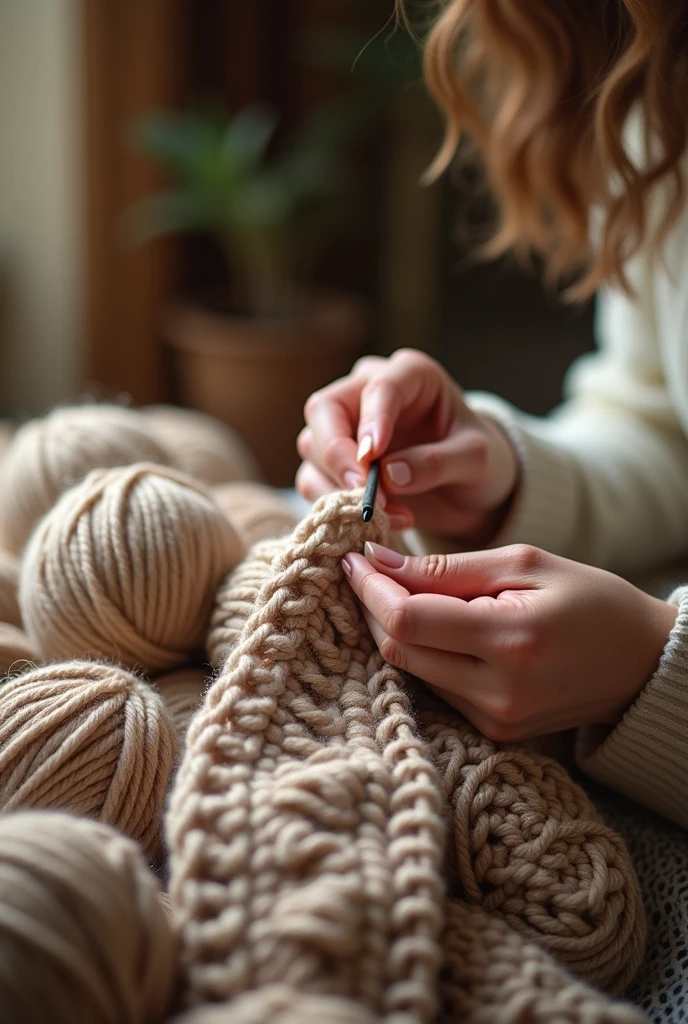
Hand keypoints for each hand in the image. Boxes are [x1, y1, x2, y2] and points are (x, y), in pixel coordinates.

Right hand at [297, 348, 518, 536]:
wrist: (470, 489)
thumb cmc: (478, 460)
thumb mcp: (477, 460)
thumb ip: (438, 462)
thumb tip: (390, 475)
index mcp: (410, 375)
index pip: (380, 386)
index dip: (372, 419)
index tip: (372, 457)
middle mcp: (368, 391)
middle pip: (325, 409)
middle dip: (336, 452)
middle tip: (361, 490)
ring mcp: (345, 426)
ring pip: (313, 447)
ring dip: (339, 486)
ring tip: (387, 515)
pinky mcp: (333, 463)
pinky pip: (313, 480)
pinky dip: (337, 506)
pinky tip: (379, 523)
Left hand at [341, 542, 677, 740]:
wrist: (642, 662)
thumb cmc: (590, 600)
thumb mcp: (525, 564)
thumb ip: (448, 568)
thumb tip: (379, 562)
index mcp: (511, 641)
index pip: (409, 620)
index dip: (371, 588)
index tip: (354, 559)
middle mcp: (498, 693)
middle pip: (398, 650)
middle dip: (373, 607)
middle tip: (368, 572)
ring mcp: (495, 720)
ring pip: (411, 670)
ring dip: (394, 630)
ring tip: (398, 592)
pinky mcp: (493, 732)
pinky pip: (435, 688)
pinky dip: (422, 653)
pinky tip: (430, 626)